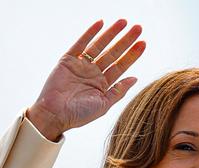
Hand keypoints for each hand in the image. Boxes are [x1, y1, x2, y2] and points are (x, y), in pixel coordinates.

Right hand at [27, 19, 145, 140]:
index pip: (121, 65)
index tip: (143, 43)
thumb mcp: (104, 104)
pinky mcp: (68, 60)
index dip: (132, 55)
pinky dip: (90, 33)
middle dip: (125, 41)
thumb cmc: (79, 114)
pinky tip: (100, 23)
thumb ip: (119, 91)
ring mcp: (81, 65)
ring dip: (111, 33)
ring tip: (124, 22)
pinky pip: (80, 44)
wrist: (55, 115)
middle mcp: (93, 73)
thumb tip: (135, 78)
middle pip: (113, 53)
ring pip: (99, 46)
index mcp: (103, 84)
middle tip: (138, 28)